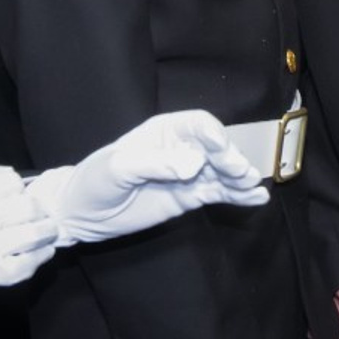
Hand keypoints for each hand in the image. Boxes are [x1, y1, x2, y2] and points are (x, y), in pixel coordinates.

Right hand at [0, 167, 56, 323]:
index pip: (10, 181)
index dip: (15, 185)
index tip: (13, 192)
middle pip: (28, 205)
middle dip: (36, 207)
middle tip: (37, 212)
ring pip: (33, 234)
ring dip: (45, 231)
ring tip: (47, 231)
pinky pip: (20, 268)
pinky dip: (36, 261)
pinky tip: (41, 256)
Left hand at [26, 110, 267, 247]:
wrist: (82, 214)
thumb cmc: (95, 181)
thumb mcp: (118, 169)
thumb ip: (155, 164)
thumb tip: (193, 163)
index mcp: (165, 131)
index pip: (198, 124)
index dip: (213, 134)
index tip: (220, 151)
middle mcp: (182, 148)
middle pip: (217, 147)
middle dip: (231, 158)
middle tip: (239, 173)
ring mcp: (188, 174)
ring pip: (222, 171)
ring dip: (239, 177)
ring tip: (251, 186)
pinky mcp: (189, 197)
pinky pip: (219, 193)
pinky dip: (238, 195)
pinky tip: (257, 199)